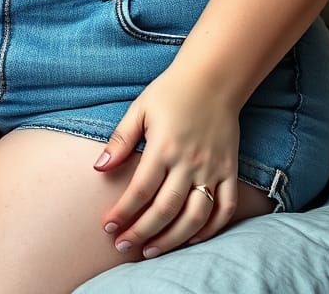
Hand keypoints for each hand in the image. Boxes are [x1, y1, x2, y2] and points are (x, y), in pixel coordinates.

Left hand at [93, 69, 241, 258]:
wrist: (214, 77)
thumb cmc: (172, 91)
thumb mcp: (140, 108)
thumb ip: (120, 140)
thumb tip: (99, 167)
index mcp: (163, 146)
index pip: (139, 190)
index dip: (122, 213)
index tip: (108, 228)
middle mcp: (189, 162)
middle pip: (165, 210)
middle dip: (141, 232)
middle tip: (123, 247)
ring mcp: (212, 169)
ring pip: (195, 217)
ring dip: (172, 239)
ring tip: (151, 250)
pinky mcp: (229, 170)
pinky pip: (225, 208)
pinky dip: (211, 229)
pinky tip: (192, 238)